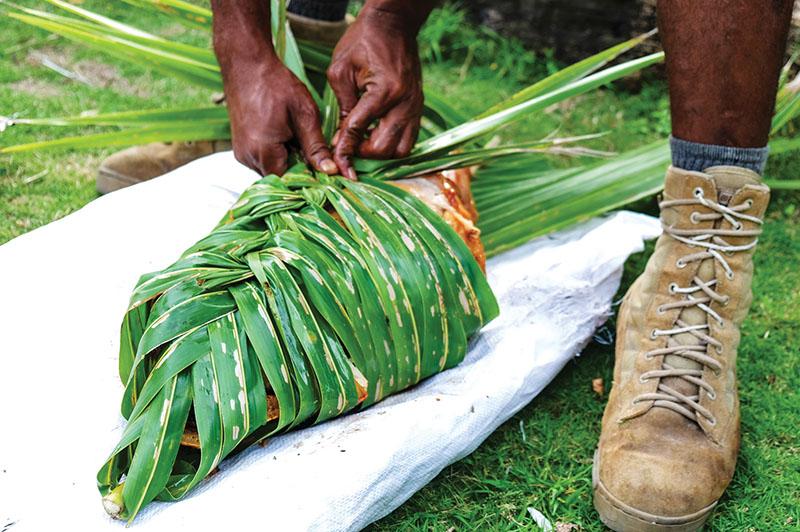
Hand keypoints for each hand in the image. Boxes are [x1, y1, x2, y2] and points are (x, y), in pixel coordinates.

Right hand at [224, 56, 336, 176]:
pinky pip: (263, 160)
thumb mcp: (304, 114)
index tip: (325, 169)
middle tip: (313, 148)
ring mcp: (242, 153)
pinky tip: (284, 134)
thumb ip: (316, 146)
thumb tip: (330, 171)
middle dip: (300, 167)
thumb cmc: (276, 84)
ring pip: (272, 169)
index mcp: (264, 152)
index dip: (310, 178)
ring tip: (296, 136)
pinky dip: (277, 153)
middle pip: (281, 177)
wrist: (246, 64)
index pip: (291, 181)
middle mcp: (248, 158)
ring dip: (288, 160)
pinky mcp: (240, 147)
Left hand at [327, 3, 427, 178]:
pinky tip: (377, 135)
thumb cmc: (363, 41)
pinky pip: (410, 138)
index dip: (345, 148)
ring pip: (402, 150)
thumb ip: (342, 106)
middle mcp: (405, 103)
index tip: (335, 161)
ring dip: (381, 152)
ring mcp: (415, 107)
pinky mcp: (419, 108)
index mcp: (384, 91)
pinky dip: (393, 144)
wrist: (394, 24)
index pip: (360, 129)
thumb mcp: (341, 70)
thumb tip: (341, 138)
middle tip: (349, 146)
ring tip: (365, 142)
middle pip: (385, 148)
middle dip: (364, 153)